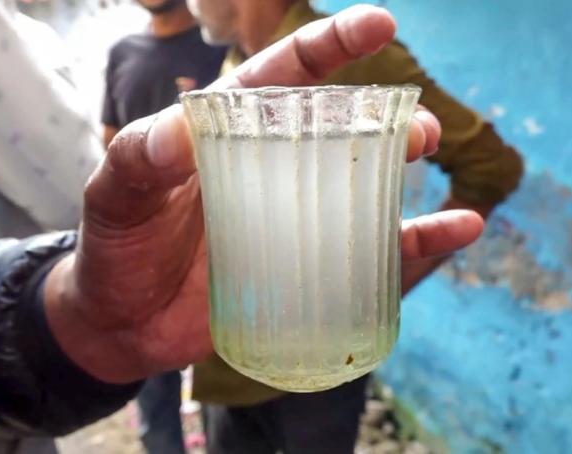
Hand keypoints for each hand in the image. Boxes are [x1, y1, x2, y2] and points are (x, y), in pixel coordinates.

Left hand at [44, 5, 483, 383]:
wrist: (120, 323)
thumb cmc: (114, 247)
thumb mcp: (113, 196)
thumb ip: (138, 158)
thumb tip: (181, 130)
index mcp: (227, 135)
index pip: (280, 79)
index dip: (329, 48)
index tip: (379, 24)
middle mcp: (267, 169)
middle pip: (335, 129)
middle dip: (379, 115)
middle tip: (418, 124)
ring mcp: (290, 219)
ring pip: (359, 183)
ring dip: (399, 165)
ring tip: (430, 150)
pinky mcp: (304, 270)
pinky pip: (370, 254)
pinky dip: (416, 242)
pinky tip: (458, 228)